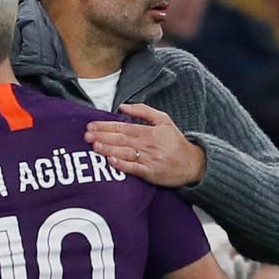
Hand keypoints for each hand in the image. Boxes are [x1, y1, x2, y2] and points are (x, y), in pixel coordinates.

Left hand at [84, 103, 205, 186]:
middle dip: (102, 136)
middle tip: (86, 135)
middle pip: (121, 139)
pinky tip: (111, 161)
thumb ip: (143, 111)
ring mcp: (149, 159)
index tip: (91, 125)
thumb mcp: (164, 120)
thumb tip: (123, 106)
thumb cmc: (175, 141)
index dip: (106, 126)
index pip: (123, 127)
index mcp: (149, 131)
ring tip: (94, 145)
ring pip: (125, 152)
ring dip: (109, 149)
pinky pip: (134, 168)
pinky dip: (123, 165)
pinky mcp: (150, 173)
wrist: (192, 164)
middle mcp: (148, 144)